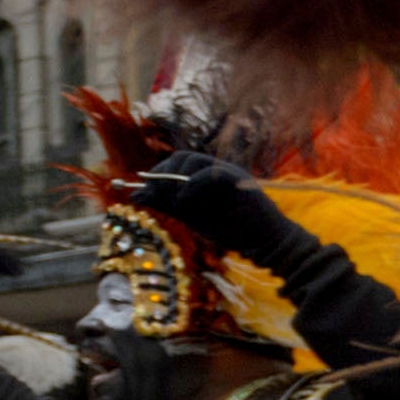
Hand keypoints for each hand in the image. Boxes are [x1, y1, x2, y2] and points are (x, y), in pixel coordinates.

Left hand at [126, 152, 289, 254]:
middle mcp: (217, 170)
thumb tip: (134, 195)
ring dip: (176, 180)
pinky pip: (209, 174)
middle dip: (163, 174)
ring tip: (175, 203)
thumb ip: (166, 205)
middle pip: (182, 157)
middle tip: (156, 196)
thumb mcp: (191, 218)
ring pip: (194, 160)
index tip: (145, 193)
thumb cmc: (232, 231)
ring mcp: (229, 172)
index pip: (176, 163)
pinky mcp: (239, 179)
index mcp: (207, 177)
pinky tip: (186, 203)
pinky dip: (192, 186)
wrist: (264, 243)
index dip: (157, 175)